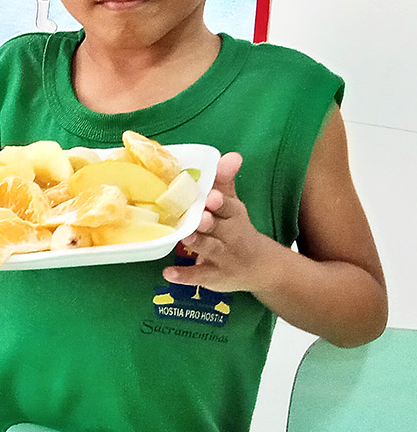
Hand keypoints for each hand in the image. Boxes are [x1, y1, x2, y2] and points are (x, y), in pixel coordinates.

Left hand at [162, 153, 275, 292]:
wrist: (261, 268)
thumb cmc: (237, 229)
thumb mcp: (233, 206)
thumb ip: (225, 182)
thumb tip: (231, 155)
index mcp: (234, 216)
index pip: (229, 207)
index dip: (221, 202)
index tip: (212, 196)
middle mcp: (230, 236)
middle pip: (219, 227)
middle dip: (209, 222)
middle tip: (200, 216)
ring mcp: (222, 257)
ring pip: (209, 248)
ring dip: (198, 243)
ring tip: (185, 237)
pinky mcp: (213, 276)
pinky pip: (198, 276)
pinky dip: (184, 275)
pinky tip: (168, 273)